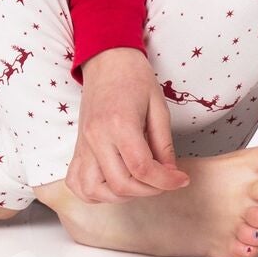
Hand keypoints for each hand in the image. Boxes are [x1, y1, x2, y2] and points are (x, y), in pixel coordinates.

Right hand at [65, 47, 190, 203]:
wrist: (107, 60)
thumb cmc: (135, 77)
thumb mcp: (158, 105)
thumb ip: (164, 143)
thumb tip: (170, 173)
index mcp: (120, 124)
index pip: (142, 168)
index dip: (165, 181)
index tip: (181, 180)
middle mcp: (97, 138)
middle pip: (120, 185)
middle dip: (148, 190)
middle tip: (164, 181)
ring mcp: (83, 145)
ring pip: (94, 191)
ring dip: (120, 196)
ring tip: (139, 183)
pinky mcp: (76, 148)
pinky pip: (77, 183)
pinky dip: (94, 193)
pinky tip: (113, 184)